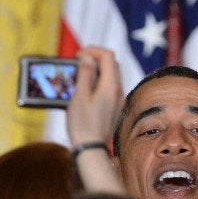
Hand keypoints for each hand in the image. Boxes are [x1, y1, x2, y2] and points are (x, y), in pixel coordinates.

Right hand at [66, 46, 126, 194]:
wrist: (92, 148)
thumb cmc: (83, 124)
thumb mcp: (80, 95)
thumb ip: (85, 73)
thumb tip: (87, 56)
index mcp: (111, 85)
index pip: (108, 56)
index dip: (93, 50)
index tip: (78, 55)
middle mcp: (119, 90)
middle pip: (112, 63)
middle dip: (95, 57)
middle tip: (78, 61)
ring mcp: (119, 99)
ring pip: (111, 75)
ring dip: (97, 69)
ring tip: (79, 75)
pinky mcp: (115, 107)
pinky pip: (110, 87)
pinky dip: (99, 81)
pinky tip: (86, 89)